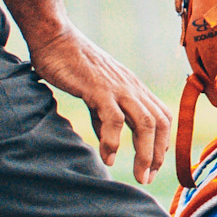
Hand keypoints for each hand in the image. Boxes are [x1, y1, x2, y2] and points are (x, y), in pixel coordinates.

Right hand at [26, 24, 171, 182]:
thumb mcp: (94, 93)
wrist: (54, 38)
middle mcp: (132, 87)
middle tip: (147, 178)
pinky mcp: (99, 88)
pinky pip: (114, 118)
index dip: (162, 143)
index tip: (153, 166)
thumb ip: (103, 116)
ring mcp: (117, 87)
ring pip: (145, 122)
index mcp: (133, 88)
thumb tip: (109, 143)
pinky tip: (109, 157)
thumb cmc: (71, 64)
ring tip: (138, 174)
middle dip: (158, 154)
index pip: (162, 116)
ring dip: (145, 152)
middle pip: (160, 122)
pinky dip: (114, 141)